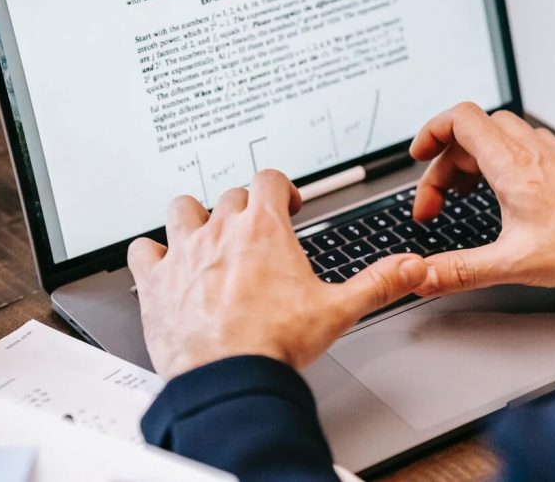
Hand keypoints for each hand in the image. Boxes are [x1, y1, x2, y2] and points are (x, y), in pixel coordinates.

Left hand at [128, 170, 427, 379]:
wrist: (228, 376)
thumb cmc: (275, 343)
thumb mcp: (337, 310)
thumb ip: (378, 283)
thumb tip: (411, 267)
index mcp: (264, 229)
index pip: (269, 179)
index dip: (280, 188)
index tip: (286, 205)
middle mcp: (222, 231)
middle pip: (231, 194)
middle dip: (245, 207)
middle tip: (254, 230)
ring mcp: (186, 252)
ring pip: (183, 208)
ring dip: (194, 216)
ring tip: (205, 233)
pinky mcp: (157, 280)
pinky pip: (144, 249)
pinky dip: (152, 253)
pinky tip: (162, 264)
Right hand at [410, 103, 554, 296]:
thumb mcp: (513, 263)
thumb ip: (462, 270)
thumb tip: (424, 276)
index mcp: (511, 165)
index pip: (460, 119)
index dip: (431, 131)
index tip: (417, 156)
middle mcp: (529, 151)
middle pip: (472, 131)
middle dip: (445, 161)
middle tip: (438, 202)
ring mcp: (549, 154)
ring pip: (498, 134)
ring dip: (472, 157)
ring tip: (463, 193)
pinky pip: (522, 145)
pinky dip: (500, 160)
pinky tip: (504, 190)